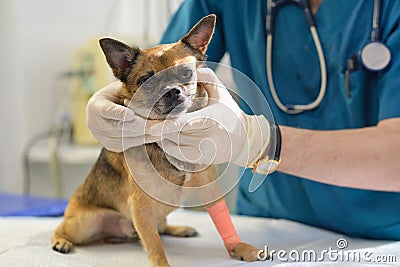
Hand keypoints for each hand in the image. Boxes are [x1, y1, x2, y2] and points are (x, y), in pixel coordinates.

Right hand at [86, 81, 160, 151]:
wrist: (101, 112)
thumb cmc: (115, 95)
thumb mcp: (119, 89)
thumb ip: (130, 91)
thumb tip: (151, 89)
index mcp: (96, 106)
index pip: (107, 110)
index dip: (119, 113)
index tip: (130, 114)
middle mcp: (96, 125)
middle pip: (121, 127)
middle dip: (143, 125)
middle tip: (160, 123)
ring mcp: (104, 138)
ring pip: (129, 137)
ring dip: (147, 133)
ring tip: (164, 128)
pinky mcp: (113, 146)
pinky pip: (132, 143)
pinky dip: (146, 138)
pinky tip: (159, 133)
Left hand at [148, 68, 270, 166]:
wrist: (241, 141)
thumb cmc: (229, 113)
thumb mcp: (221, 92)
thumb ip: (207, 77)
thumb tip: (192, 68)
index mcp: (209, 120)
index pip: (182, 124)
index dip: (164, 125)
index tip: (147, 124)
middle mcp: (203, 139)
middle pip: (170, 133)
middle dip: (152, 123)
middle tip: (133, 106)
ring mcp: (198, 152)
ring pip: (167, 143)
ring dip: (156, 132)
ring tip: (146, 118)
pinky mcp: (193, 160)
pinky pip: (170, 151)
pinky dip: (163, 141)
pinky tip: (160, 130)